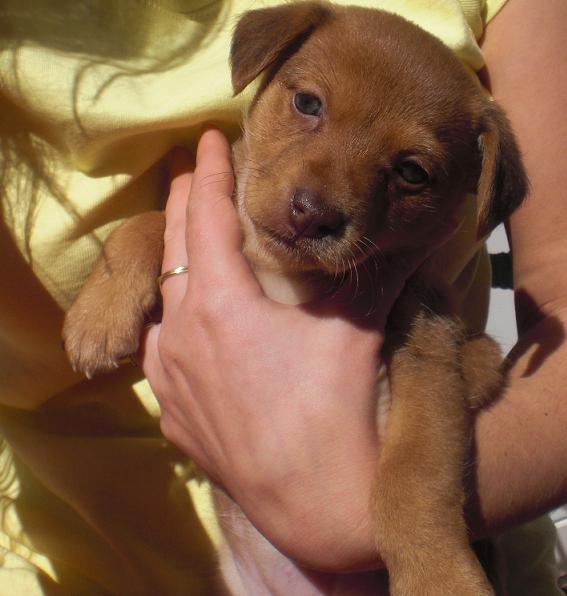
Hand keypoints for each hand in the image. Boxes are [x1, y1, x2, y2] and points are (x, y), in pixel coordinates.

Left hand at [141, 129, 415, 569]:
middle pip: (173, 249)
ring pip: (159, 303)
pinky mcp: (174, 416)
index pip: (206, 217)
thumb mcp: (354, 330)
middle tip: (192, 173)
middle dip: (184, 204)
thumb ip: (374, 272)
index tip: (207, 139)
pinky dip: (169, 326)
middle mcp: (180, 336)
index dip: (209, 172)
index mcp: (219, 305)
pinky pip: (159, 354)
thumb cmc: (333, 410)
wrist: (317, 503)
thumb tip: (409, 230)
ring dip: (173, 267)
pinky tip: (185, 329)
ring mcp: (169, 379)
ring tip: (187, 247)